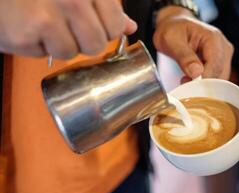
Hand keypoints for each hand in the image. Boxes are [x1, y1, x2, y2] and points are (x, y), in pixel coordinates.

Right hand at [0, 0, 136, 58]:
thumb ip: (105, 7)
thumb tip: (128, 26)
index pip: (114, 26)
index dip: (105, 31)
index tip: (93, 25)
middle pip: (96, 44)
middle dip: (82, 40)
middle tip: (65, 24)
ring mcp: (47, 17)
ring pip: (72, 52)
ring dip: (59, 43)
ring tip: (43, 23)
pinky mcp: (26, 34)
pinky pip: (46, 55)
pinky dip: (39, 46)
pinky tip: (29, 26)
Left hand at [153, 6, 232, 79]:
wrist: (174, 26)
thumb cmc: (172, 30)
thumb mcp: (171, 41)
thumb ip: (184, 56)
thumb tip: (196, 73)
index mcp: (213, 38)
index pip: (215, 65)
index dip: (203, 79)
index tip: (188, 85)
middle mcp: (223, 46)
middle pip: (220, 74)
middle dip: (202, 83)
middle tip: (183, 82)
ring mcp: (224, 55)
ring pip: (220, 78)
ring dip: (203, 84)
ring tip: (185, 79)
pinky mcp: (221, 62)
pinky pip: (216, 78)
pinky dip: (204, 83)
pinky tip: (191, 78)